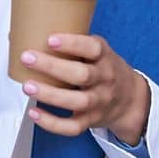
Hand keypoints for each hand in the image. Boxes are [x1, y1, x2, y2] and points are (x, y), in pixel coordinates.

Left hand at [18, 32, 149, 143]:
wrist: (131, 99)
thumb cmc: (104, 68)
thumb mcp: (98, 51)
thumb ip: (74, 44)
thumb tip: (27, 30)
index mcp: (105, 57)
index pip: (93, 48)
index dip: (72, 44)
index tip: (50, 39)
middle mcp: (104, 80)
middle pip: (82, 75)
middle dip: (52, 66)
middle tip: (27, 58)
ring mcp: (98, 102)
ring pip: (77, 101)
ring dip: (50, 94)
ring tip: (27, 86)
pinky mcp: (91, 120)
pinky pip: (72, 126)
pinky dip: (52, 123)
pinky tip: (35, 112)